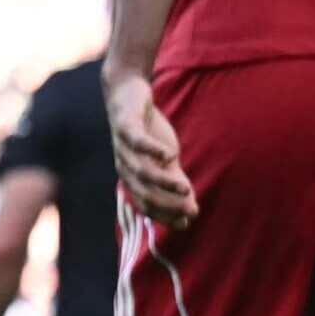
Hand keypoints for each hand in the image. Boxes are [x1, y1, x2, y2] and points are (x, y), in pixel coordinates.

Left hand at [106, 68, 197, 228]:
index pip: (146, 204)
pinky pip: (137, 141)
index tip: (187, 221)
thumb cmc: (149, 131)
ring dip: (164, 183)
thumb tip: (192, 209)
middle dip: (168, 205)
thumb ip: (175, 181)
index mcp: (132, 177)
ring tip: (186, 189)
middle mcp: (124, 166)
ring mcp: (122, 147)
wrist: (129, 94)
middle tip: (191, 210)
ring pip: (141, 171)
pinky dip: (153, 150)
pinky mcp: (125, 126)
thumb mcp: (165, 159)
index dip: (166, 215)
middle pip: (143, 192)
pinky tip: (171, 155)